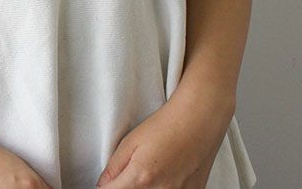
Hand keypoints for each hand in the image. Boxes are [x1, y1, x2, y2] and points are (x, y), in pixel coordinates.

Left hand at [95, 93, 231, 188]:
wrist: (199, 121)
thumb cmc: (167, 125)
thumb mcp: (131, 141)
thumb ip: (113, 167)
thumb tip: (102, 185)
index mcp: (140, 178)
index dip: (107, 188)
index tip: (109, 183)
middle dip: (125, 188)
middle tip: (131, 174)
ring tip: (151, 172)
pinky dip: (163, 188)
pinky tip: (165, 177)